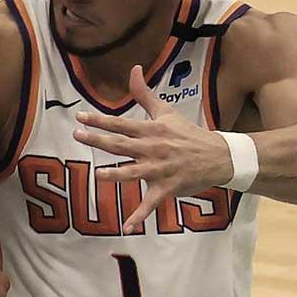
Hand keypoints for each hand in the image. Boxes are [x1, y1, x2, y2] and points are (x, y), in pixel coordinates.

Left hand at [74, 65, 234, 232]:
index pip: (120, 123)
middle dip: (99, 140)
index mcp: (151, 130)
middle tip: (77, 136)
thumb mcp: (166, 111)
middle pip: (122, 144)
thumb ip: (144, 93)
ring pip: (134, 172)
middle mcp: (153, 149)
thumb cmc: (188, 133)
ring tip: (99, 175)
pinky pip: (151, 204)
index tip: (79, 117)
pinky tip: (127, 228)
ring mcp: (160, 170)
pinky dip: (139, 216)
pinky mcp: (167, 188)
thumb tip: (133, 68)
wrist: (219, 156)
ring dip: (117, 174)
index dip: (99, 120)